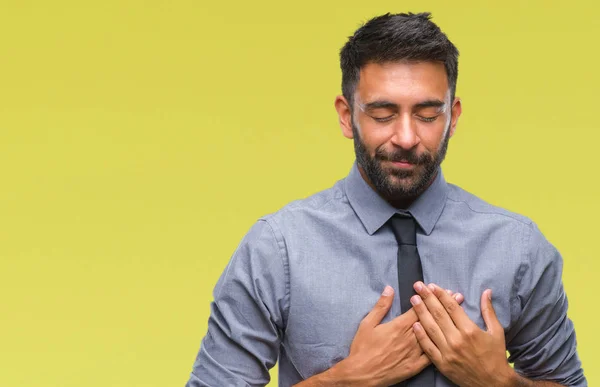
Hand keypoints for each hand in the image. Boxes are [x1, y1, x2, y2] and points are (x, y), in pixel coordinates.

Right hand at [335, 285, 463, 386]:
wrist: (361, 375)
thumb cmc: (362, 349)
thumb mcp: (367, 323)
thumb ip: (381, 306)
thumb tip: (390, 289)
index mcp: (398, 326)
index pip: (420, 309)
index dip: (433, 298)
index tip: (443, 290)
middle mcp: (410, 338)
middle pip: (431, 319)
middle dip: (444, 307)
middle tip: (458, 296)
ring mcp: (414, 353)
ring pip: (434, 335)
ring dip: (447, 323)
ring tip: (459, 314)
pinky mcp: (414, 366)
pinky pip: (431, 356)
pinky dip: (441, 347)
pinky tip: (450, 342)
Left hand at [410, 282, 514, 386]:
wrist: (493, 384)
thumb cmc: (496, 356)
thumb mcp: (497, 332)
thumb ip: (488, 311)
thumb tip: (486, 291)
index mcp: (470, 330)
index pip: (451, 307)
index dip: (441, 295)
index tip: (432, 285)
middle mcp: (457, 340)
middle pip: (438, 314)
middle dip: (427, 298)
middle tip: (418, 286)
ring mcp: (448, 352)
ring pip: (431, 328)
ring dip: (420, 312)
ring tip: (413, 299)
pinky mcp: (442, 364)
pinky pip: (428, 347)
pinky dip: (420, 335)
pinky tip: (414, 324)